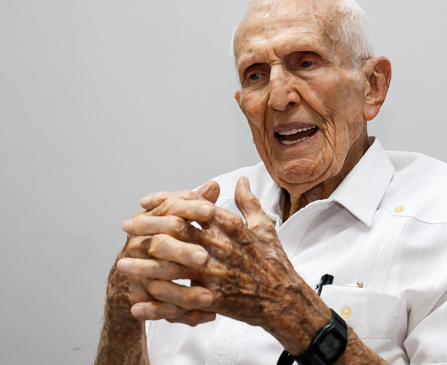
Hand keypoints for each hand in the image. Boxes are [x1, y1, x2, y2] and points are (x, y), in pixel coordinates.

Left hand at [118, 177, 330, 352]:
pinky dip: (156, 306)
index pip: (191, 208)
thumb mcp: (265, 227)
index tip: (146, 202)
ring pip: (170, 268)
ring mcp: (214, 274)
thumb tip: (241, 180)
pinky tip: (138, 306)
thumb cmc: (274, 262)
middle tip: (127, 228)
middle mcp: (218, 248)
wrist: (285, 299)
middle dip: (147, 229)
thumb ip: (249, 202)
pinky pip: (178, 303)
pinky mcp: (213, 299)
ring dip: (143, 267)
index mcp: (229, 228)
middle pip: (174, 234)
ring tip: (122, 264)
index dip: (166, 203)